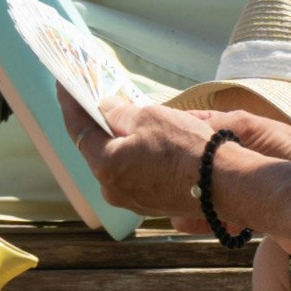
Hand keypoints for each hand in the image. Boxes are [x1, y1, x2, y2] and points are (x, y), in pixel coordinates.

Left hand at [81, 98, 219, 229]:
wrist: (226, 183)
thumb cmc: (187, 147)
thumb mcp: (149, 117)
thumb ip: (119, 113)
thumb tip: (105, 109)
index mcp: (106, 166)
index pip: (78, 130)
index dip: (71, 105)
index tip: (64, 86)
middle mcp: (113, 189)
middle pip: (96, 149)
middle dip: (96, 123)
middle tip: (96, 98)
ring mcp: (133, 200)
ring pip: (117, 163)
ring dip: (117, 141)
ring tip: (124, 116)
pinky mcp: (152, 204)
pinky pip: (134, 175)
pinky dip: (134, 156)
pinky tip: (145, 141)